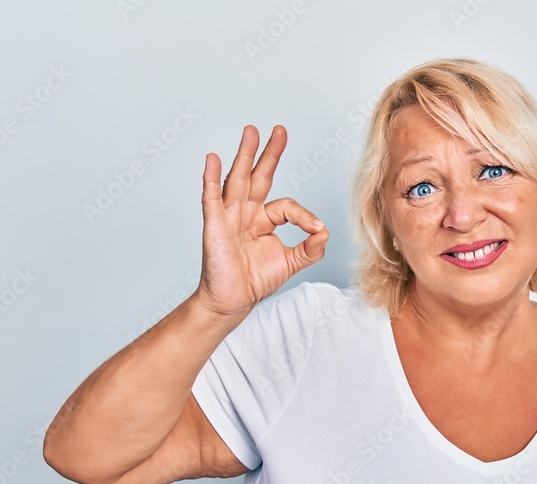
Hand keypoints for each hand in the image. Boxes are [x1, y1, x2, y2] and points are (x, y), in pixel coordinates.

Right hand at [194, 124, 328, 320]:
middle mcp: (247, 212)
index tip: (316, 229)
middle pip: (259, 176)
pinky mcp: (214, 225)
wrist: (233, 301)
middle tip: (279, 130)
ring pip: (238, 179)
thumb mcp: (291, 263)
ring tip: (251, 132)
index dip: (304, 216)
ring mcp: (229, 216)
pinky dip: (212, 179)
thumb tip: (325, 231)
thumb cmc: (255, 280)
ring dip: (244, 155)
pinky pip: (212, 198)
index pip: (287, 206)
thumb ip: (310, 248)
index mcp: (264, 219)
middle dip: (269, 153)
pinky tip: (213, 159)